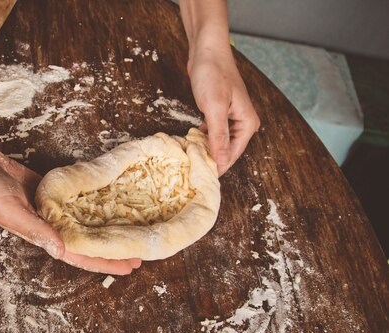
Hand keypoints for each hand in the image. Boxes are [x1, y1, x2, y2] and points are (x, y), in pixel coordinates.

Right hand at [0, 145, 141, 274]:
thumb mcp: (12, 212)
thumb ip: (37, 230)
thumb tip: (62, 249)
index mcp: (42, 236)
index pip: (80, 256)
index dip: (105, 263)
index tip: (130, 266)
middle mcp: (50, 226)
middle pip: (88, 243)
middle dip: (113, 250)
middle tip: (141, 251)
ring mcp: (52, 210)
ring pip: (84, 224)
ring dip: (105, 229)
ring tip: (130, 231)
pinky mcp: (51, 193)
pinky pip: (76, 203)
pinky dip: (92, 206)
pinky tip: (109, 205)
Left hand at [187, 43, 259, 175]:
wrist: (206, 50)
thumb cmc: (212, 74)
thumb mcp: (215, 107)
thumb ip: (219, 136)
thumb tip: (222, 161)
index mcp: (248, 124)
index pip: (232, 155)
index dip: (217, 167)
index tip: (200, 178)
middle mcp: (243, 123)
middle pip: (226, 151)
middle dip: (210, 159)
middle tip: (191, 170)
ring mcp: (231, 118)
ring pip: (217, 142)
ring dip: (204, 149)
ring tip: (189, 159)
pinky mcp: (219, 113)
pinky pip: (211, 132)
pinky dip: (201, 138)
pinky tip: (190, 143)